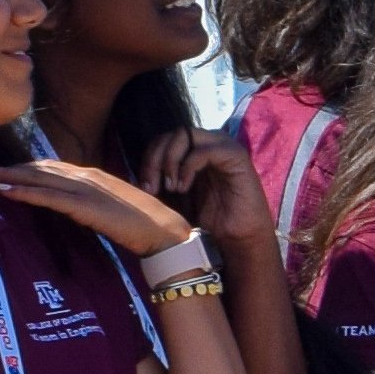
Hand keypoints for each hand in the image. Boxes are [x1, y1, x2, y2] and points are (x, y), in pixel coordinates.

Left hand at [0, 155, 199, 260]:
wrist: (164, 231)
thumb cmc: (143, 225)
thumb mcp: (111, 209)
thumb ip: (91, 205)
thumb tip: (74, 210)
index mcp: (93, 176)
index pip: (51, 167)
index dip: (25, 166)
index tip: (3, 168)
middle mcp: (86, 177)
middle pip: (40, 168)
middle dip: (9, 167)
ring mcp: (86, 190)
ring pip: (39, 179)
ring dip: (9, 176)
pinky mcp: (85, 207)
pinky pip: (48, 197)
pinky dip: (25, 192)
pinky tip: (5, 191)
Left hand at [139, 126, 273, 275]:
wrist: (239, 238)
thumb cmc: (210, 221)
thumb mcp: (177, 199)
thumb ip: (162, 181)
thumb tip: (135, 177)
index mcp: (195, 152)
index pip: (164, 140)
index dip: (149, 158)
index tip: (146, 187)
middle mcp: (208, 144)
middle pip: (170, 134)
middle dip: (155, 159)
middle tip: (153, 187)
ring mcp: (223, 147)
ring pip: (184, 134)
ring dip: (170, 160)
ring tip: (171, 187)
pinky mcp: (235, 156)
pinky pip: (203, 150)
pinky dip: (188, 167)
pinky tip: (184, 187)